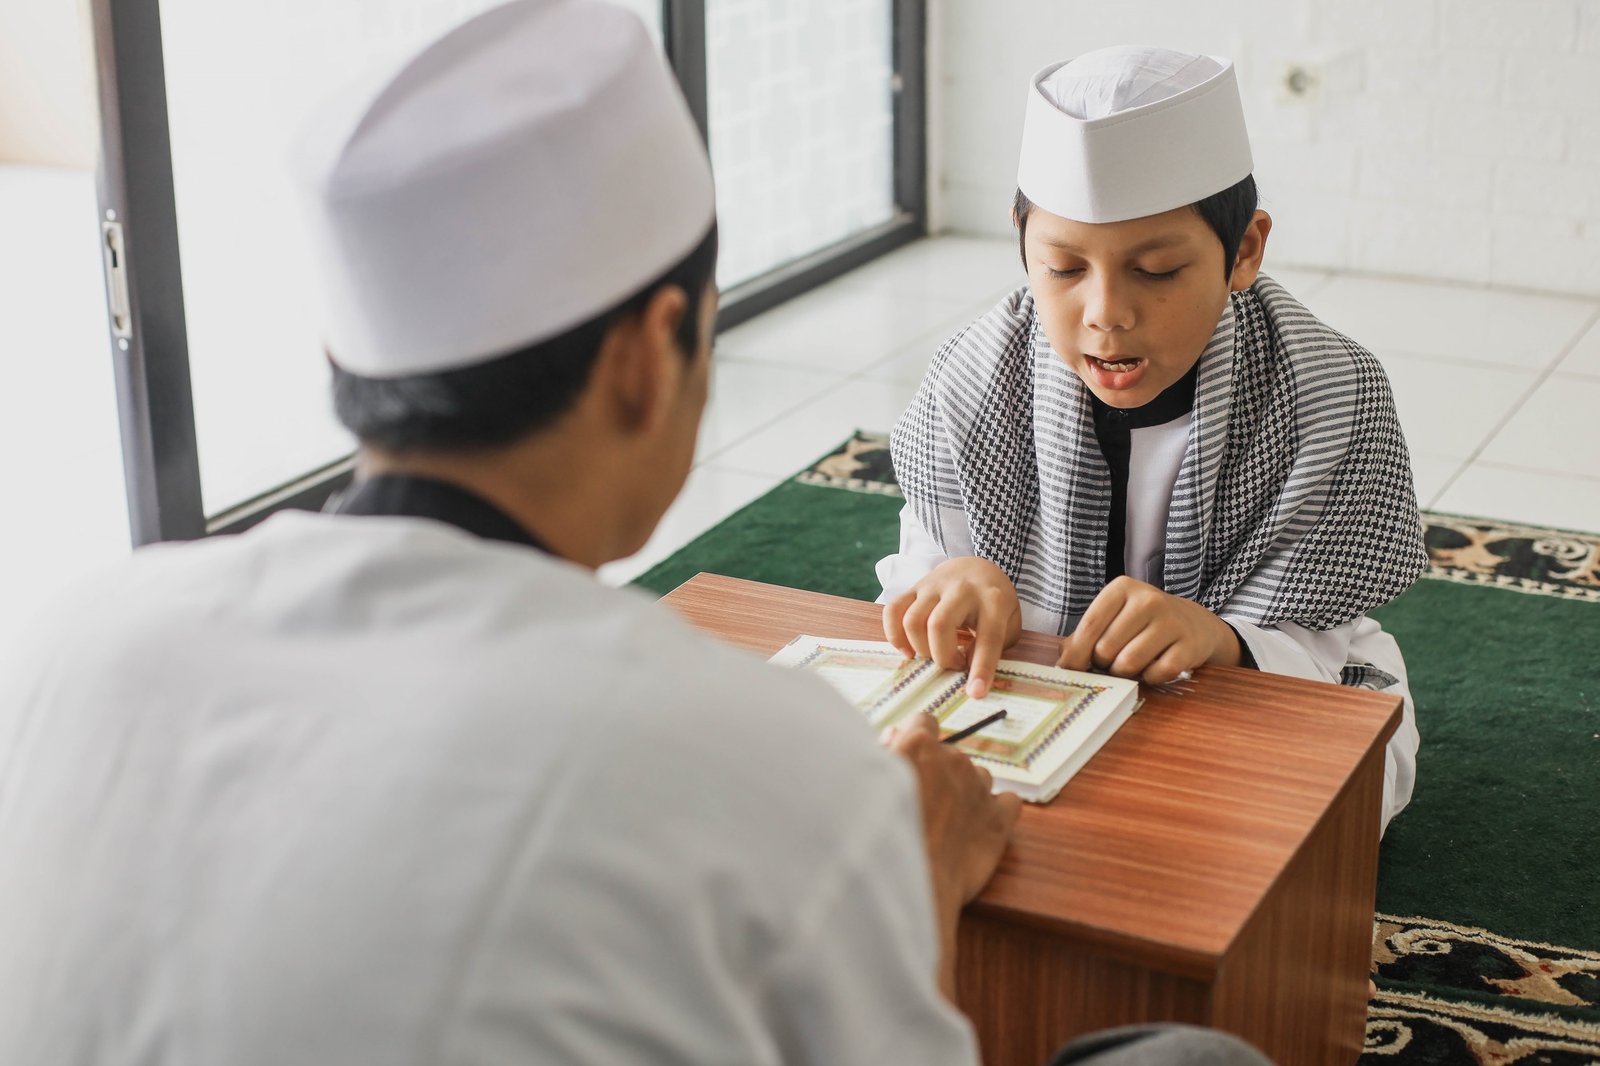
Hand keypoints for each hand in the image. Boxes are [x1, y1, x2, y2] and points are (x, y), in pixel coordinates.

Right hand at [883, 557, 1021, 698]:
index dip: (981, 668)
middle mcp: (961, 590)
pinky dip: (894, 635)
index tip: (975, 693)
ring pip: (912, 620)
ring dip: (919, 648)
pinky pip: (893, 610)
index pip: (987, 638)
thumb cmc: (993, 603)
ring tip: (932, 655)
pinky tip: (908, 649)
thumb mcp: (1007, 623)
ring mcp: (934, 586)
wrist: (976, 566)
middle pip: (938, 626)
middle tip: (953, 664)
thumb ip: (993, 647)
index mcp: (993, 601)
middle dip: (942, 657)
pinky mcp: (914, 587)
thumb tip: (968, 671)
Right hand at [886, 713, 1021, 999]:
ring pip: (979, 776)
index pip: (925, 721)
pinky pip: (1009, 801)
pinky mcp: (999, 820)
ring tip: (947, 820)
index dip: (916, 740)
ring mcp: (980, 788)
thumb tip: (894, 735)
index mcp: (919, 745)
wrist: (908, 882)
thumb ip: (883, 754)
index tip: (909, 760)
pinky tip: (978, 826)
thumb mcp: (867, 784)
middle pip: (951, 754)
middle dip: (939, 772)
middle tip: (922, 801)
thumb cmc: (877, 835)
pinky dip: (996, 810)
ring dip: (966, 790)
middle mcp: (954, 760)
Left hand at [1056, 576, 1241, 683]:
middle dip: (1104, 664)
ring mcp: (1171, 621)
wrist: (1193, 624)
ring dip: (1125, 673)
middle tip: (1112, 661)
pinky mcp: (1189, 645)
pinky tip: (1154, 667)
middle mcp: (1148, 600)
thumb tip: (1063, 664)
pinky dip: (1150, 678)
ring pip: (1129, 663)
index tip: (1071, 669)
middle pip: (1106, 649)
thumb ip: (1082, 637)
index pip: (1090, 625)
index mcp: (1122, 589)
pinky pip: (1157, 674)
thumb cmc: (1140, 624)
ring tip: (1131, 665)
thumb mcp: (1111, 619)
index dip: (1076, 653)